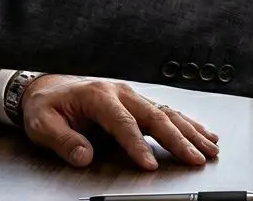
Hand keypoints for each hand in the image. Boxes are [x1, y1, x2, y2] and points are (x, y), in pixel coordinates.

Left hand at [18, 75, 219, 169]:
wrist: (48, 87)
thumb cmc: (47, 105)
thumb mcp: (43, 124)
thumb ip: (63, 140)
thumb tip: (84, 156)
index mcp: (99, 96)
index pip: (123, 123)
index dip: (137, 145)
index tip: (149, 164)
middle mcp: (121, 93)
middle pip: (156, 116)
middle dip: (179, 139)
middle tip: (195, 158)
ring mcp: (133, 96)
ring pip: (168, 113)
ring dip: (191, 132)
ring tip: (209, 148)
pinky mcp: (138, 103)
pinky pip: (168, 112)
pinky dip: (188, 124)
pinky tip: (203, 133)